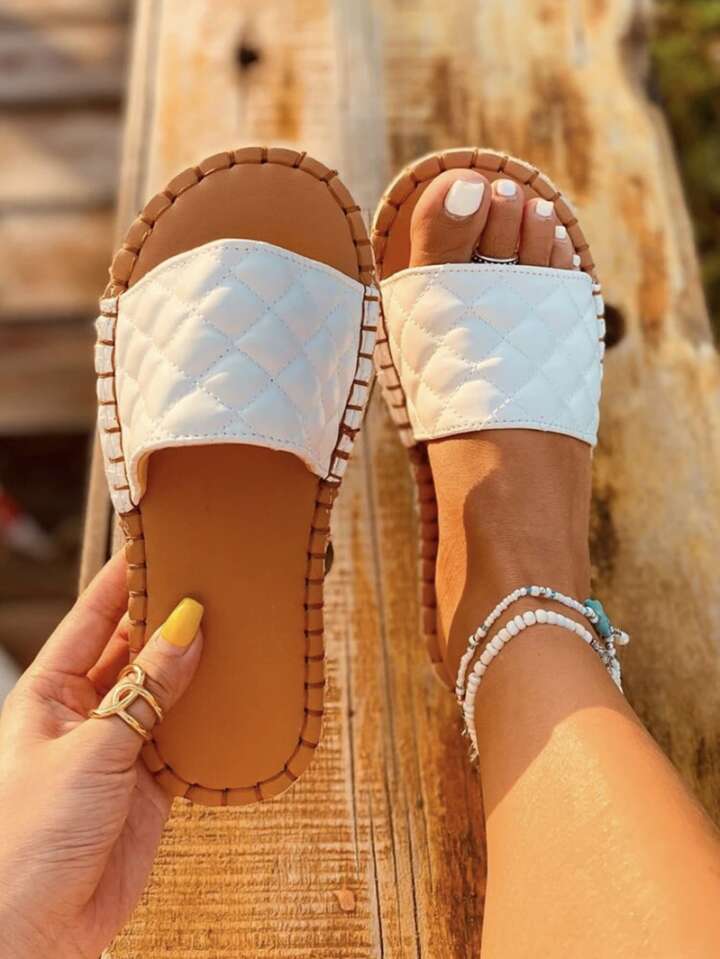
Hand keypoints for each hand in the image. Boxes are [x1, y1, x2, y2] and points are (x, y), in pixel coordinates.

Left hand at [0, 550, 203, 957]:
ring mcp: (122, 745)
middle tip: (216, 581)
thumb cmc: (29, 836)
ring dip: (198, 665)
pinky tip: (238, 691)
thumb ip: (147, 689)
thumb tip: (188, 626)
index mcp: (52, 689)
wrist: (38, 931)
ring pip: (168, 689)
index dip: (127, 578)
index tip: (163, 541)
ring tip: (238, 626)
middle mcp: (88, 710)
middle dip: (172, 617)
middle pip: (136, 648)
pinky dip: (214, 715)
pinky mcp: (152, 782)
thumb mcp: (91, 748)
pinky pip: (188, 734)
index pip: (94, 616)